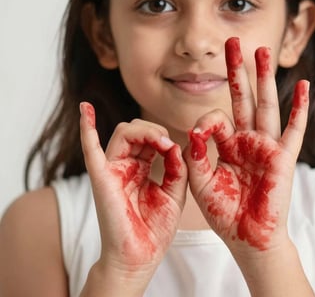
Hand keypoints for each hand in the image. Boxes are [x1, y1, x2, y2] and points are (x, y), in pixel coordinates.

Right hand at [79, 106, 187, 277]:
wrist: (140, 257)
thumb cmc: (155, 228)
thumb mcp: (174, 192)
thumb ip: (176, 167)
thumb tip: (174, 144)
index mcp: (139, 167)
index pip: (148, 138)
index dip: (163, 136)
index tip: (176, 149)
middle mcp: (124, 165)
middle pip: (135, 130)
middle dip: (155, 130)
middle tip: (168, 144)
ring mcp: (111, 169)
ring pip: (122, 132)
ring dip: (144, 130)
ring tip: (160, 142)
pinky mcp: (101, 177)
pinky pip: (90, 149)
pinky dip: (87, 128)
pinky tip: (85, 109)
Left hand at [183, 37, 308, 253]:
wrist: (246, 237)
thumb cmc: (223, 210)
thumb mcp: (199, 179)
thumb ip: (196, 152)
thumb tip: (196, 126)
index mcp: (226, 142)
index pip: (216, 115)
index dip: (206, 119)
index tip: (200, 133)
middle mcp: (247, 138)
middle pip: (242, 96)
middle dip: (237, 69)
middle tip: (232, 42)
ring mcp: (266, 145)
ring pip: (266, 104)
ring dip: (265, 77)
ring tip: (263, 50)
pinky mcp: (283, 158)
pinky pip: (294, 130)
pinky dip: (299, 108)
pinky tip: (302, 86)